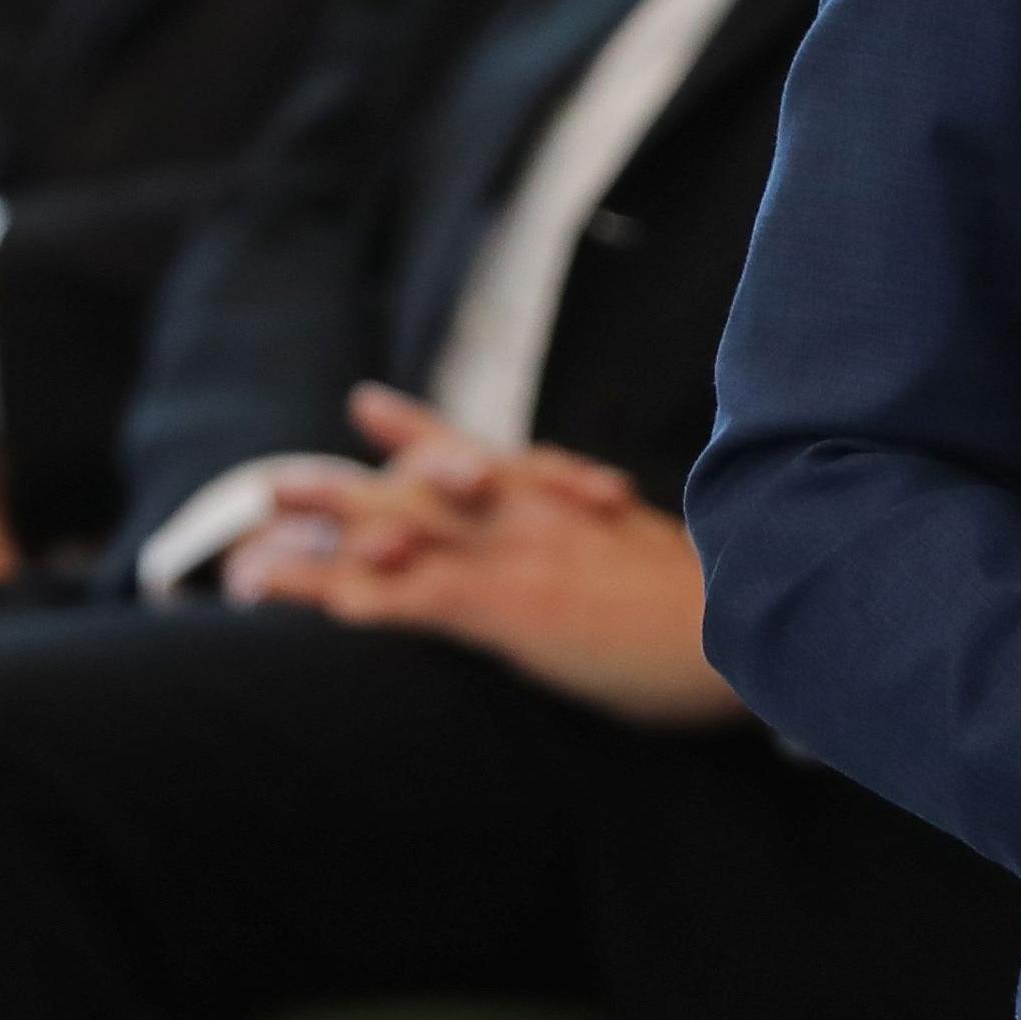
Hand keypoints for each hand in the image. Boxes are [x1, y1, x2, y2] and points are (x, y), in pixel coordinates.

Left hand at [225, 387, 737, 727]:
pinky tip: (320, 607)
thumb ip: (620, 526)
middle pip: (422, 485)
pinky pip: (422, 598)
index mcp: (569, 500)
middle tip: (269, 482)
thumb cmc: (728, 597)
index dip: (420, 429)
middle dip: (343, 487)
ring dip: (323, 542)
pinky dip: (367, 599)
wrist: (768, 614)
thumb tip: (607, 513)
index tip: (366, 405)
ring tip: (252, 558)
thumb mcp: (661, 546)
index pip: (484, 452)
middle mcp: (532, 512)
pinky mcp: (518, 605)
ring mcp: (519, 554)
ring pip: (401, 535)